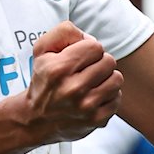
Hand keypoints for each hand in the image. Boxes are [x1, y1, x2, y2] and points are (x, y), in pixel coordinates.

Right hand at [24, 21, 122, 143]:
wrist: (36, 120)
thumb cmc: (43, 80)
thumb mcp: (42, 50)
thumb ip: (64, 32)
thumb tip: (88, 37)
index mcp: (59, 69)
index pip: (95, 46)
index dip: (89, 48)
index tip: (80, 57)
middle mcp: (73, 89)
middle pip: (109, 61)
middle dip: (99, 62)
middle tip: (86, 69)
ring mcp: (86, 107)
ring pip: (116, 79)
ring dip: (106, 78)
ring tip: (92, 82)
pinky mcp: (97, 120)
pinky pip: (117, 98)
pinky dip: (108, 96)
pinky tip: (94, 97)